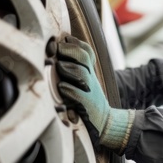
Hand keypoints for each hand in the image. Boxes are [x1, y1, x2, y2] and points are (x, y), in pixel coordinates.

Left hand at [56, 36, 133, 153]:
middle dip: (69, 50)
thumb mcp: (85, 83)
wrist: (105, 123)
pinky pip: (78, 95)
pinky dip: (69, 90)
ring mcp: (89, 92)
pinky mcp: (87, 106)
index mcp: (90, 72)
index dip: (75, 43)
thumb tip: (58, 52)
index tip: (64, 39)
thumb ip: (75, 70)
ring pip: (80, 74)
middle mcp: (90, 79)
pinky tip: (62, 87)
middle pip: (83, 57)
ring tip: (58, 66)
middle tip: (57, 48)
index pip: (86, 51)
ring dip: (67, 68)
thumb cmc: (88, 103)